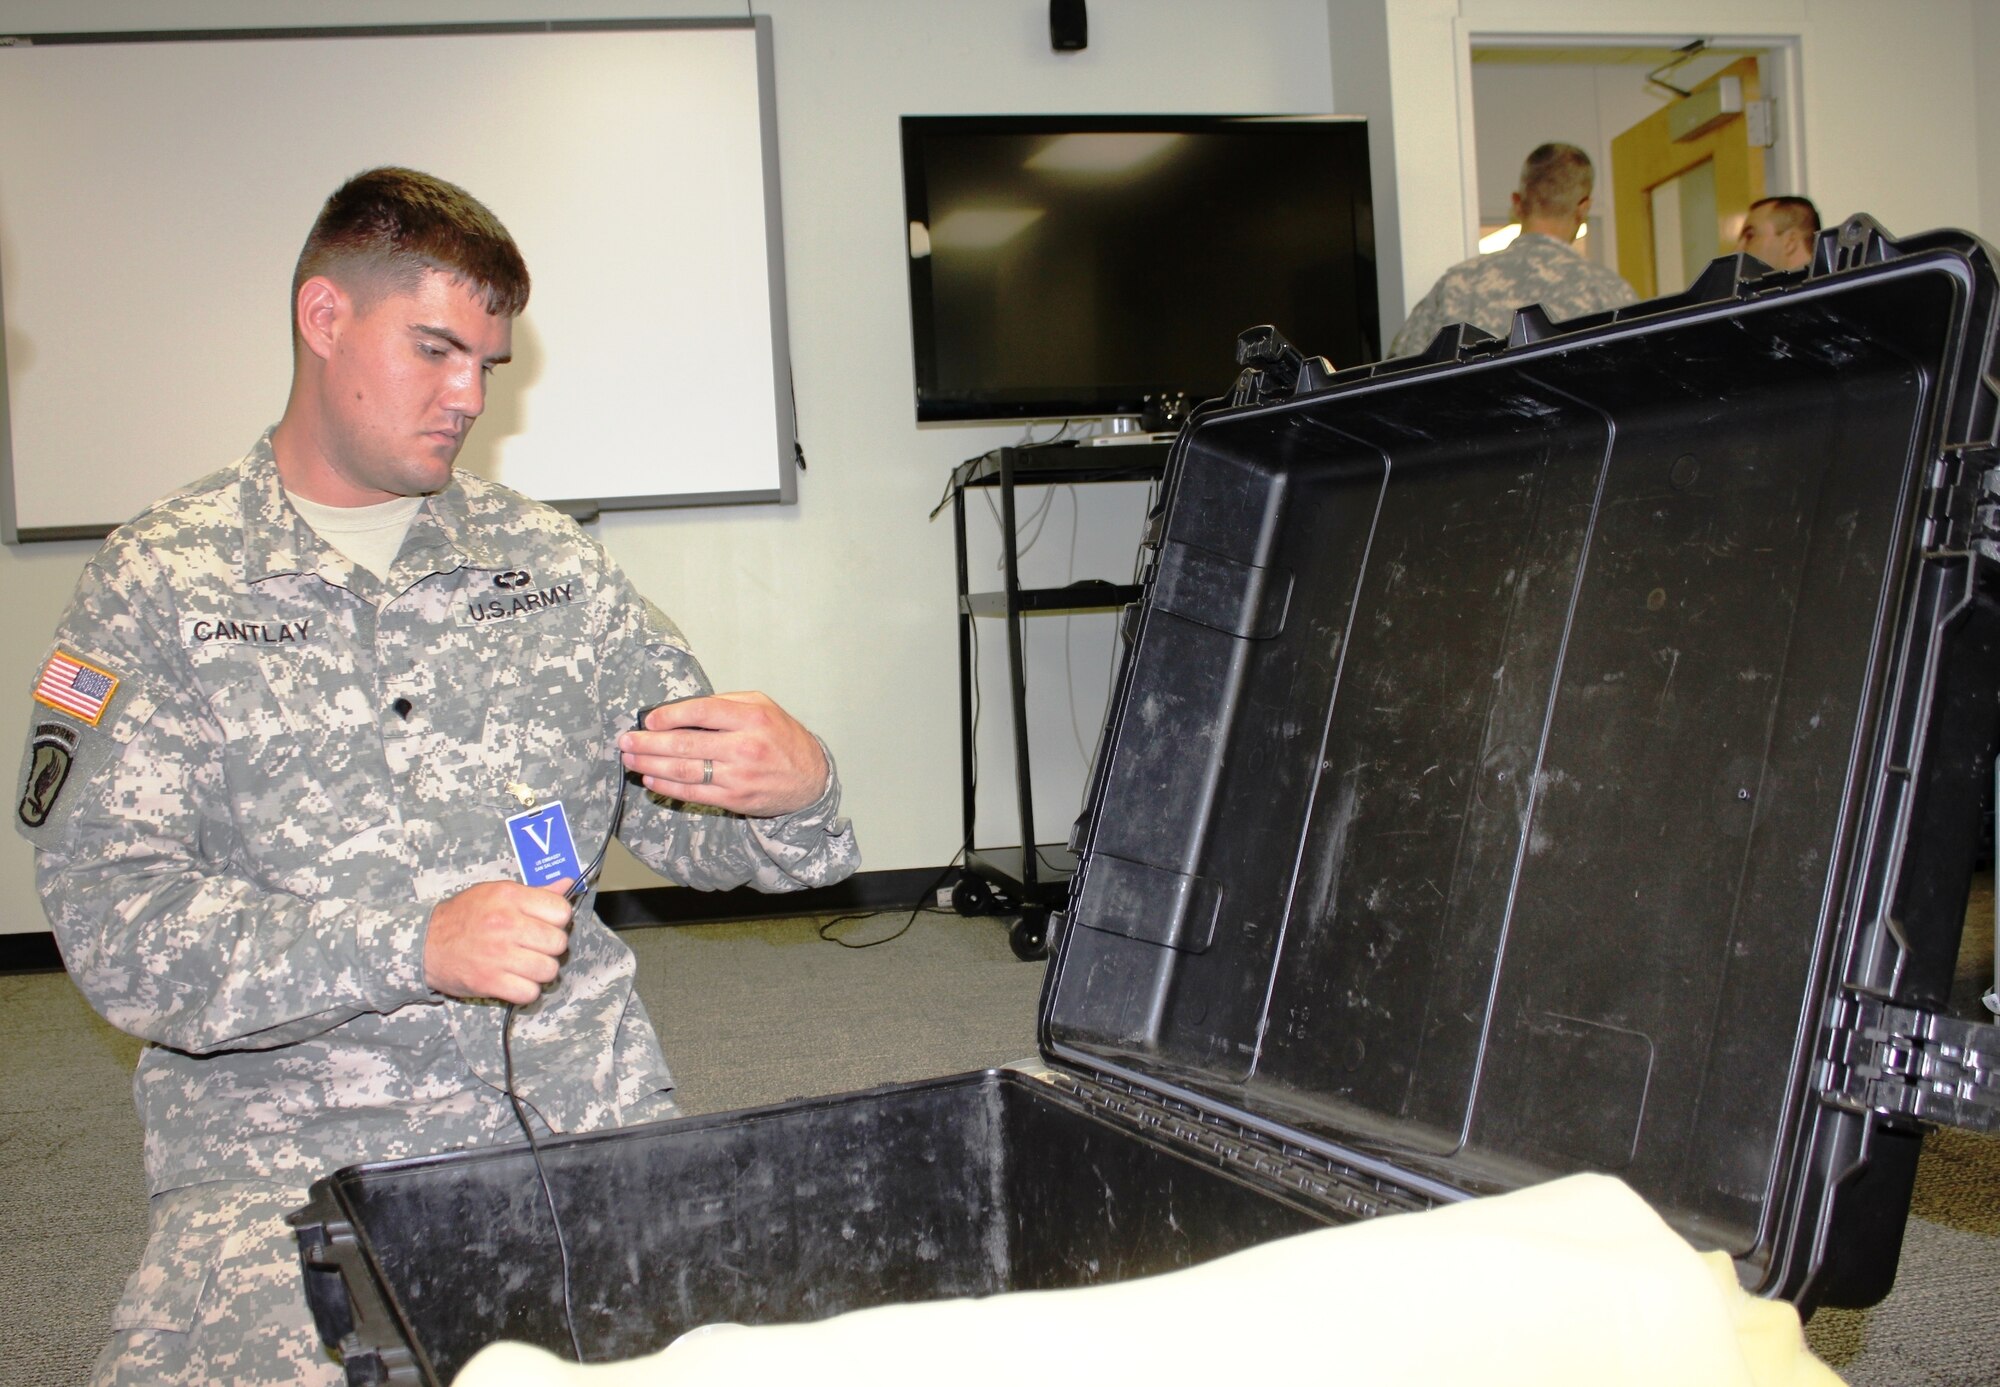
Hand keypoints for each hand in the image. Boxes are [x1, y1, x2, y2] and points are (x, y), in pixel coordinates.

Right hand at [425, 879, 575, 1005]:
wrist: (424, 944)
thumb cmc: (463, 917)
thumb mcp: (495, 893)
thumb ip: (534, 892)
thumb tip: (569, 884)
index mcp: (509, 897)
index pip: (561, 911)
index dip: (557, 920)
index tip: (546, 924)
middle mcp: (506, 924)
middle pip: (558, 942)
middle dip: (550, 947)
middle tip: (534, 946)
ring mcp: (498, 955)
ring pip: (549, 970)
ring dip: (540, 970)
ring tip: (526, 964)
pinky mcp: (490, 982)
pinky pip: (530, 992)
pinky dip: (526, 990)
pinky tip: (515, 980)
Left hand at [617, 691, 828, 817]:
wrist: (810, 779)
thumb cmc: (782, 738)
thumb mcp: (762, 707)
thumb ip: (725, 703)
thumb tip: (680, 709)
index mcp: (752, 718)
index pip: (702, 711)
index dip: (670, 714)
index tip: (650, 718)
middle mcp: (745, 747)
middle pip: (686, 743)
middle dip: (649, 742)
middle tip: (626, 740)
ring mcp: (738, 776)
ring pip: (684, 770)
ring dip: (651, 764)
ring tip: (630, 758)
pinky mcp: (734, 798)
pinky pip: (693, 792)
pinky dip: (667, 785)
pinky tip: (651, 777)